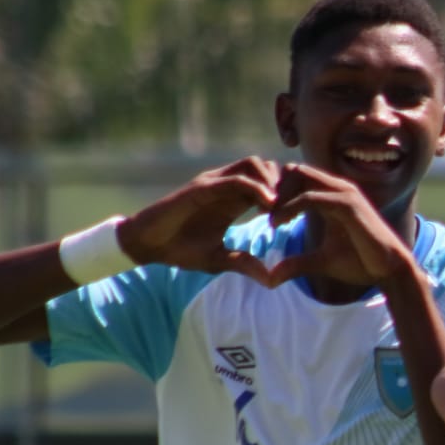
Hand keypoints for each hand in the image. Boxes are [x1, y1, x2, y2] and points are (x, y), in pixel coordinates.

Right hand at [118, 157, 286, 286]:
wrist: (147, 245)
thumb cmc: (180, 250)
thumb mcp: (219, 260)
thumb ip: (245, 264)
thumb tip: (272, 280)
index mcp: (234, 200)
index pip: (269, 182)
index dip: (287, 194)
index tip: (296, 215)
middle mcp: (226, 186)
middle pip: (267, 166)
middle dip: (285, 183)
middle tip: (293, 208)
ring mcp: (214, 183)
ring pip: (255, 164)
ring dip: (273, 182)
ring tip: (280, 208)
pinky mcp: (202, 187)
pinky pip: (236, 179)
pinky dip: (256, 188)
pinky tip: (268, 206)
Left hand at [267, 164, 412, 289]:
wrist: (390, 270)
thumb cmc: (361, 263)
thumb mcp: (320, 262)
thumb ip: (297, 263)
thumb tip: (271, 277)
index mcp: (332, 196)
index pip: (298, 177)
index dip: (278, 192)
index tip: (265, 215)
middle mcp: (338, 188)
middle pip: (295, 171)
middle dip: (275, 189)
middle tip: (262, 213)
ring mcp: (344, 193)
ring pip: (299, 177)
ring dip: (279, 196)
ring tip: (270, 220)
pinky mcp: (347, 204)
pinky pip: (309, 197)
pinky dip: (289, 207)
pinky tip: (278, 223)